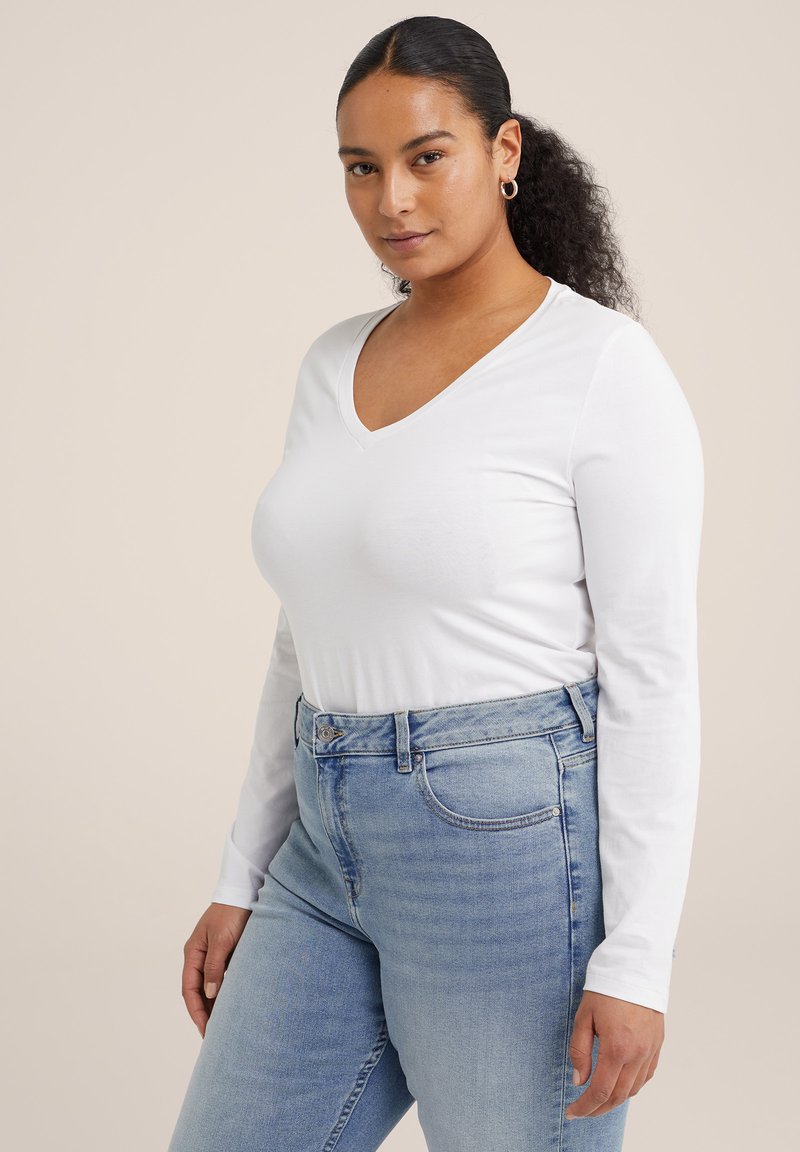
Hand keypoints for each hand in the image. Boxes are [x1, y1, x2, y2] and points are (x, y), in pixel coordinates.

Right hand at [181, 902, 251, 1037]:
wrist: (245, 892)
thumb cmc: (232, 913)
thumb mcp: (222, 940)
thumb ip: (215, 967)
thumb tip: (209, 994)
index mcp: (193, 953)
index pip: (189, 990)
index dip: (196, 1012)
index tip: (206, 1030)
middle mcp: (200, 956)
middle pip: (197, 992)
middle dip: (203, 1014)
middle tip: (214, 1036)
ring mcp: (212, 955)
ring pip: (210, 987)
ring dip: (214, 1005)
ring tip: (223, 1026)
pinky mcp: (226, 954)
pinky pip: (222, 979)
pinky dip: (224, 993)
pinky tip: (232, 1005)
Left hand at [565, 989, 663, 1119]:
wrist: (635, 967)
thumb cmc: (606, 989)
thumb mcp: (583, 1016)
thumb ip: (580, 1050)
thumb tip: (579, 1081)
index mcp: (617, 1047)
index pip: (601, 1091)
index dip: (585, 1107)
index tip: (572, 1112)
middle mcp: (637, 1054)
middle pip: (618, 1096)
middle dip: (598, 1109)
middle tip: (582, 1112)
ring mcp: (650, 1051)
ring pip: (634, 1089)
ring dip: (615, 1100)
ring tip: (598, 1101)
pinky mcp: (658, 1045)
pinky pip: (646, 1076)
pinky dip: (632, 1086)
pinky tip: (619, 1084)